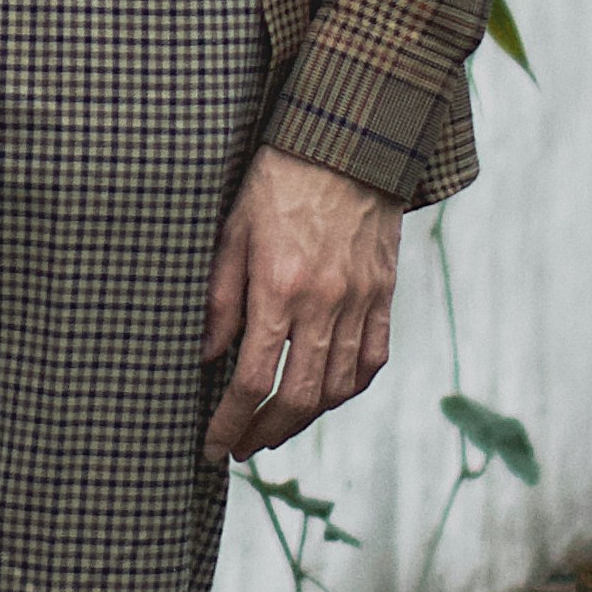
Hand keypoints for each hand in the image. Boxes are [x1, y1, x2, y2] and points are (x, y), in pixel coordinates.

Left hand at [202, 147, 401, 462]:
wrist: (348, 144)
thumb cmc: (278, 180)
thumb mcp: (232, 230)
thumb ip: (220, 298)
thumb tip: (207, 356)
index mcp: (279, 288)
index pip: (252, 379)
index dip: (230, 422)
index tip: (213, 444)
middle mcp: (324, 304)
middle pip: (298, 397)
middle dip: (264, 433)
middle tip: (241, 448)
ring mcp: (360, 302)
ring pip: (337, 388)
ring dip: (305, 419)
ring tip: (275, 427)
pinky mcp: (383, 295)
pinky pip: (372, 360)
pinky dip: (348, 388)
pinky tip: (326, 396)